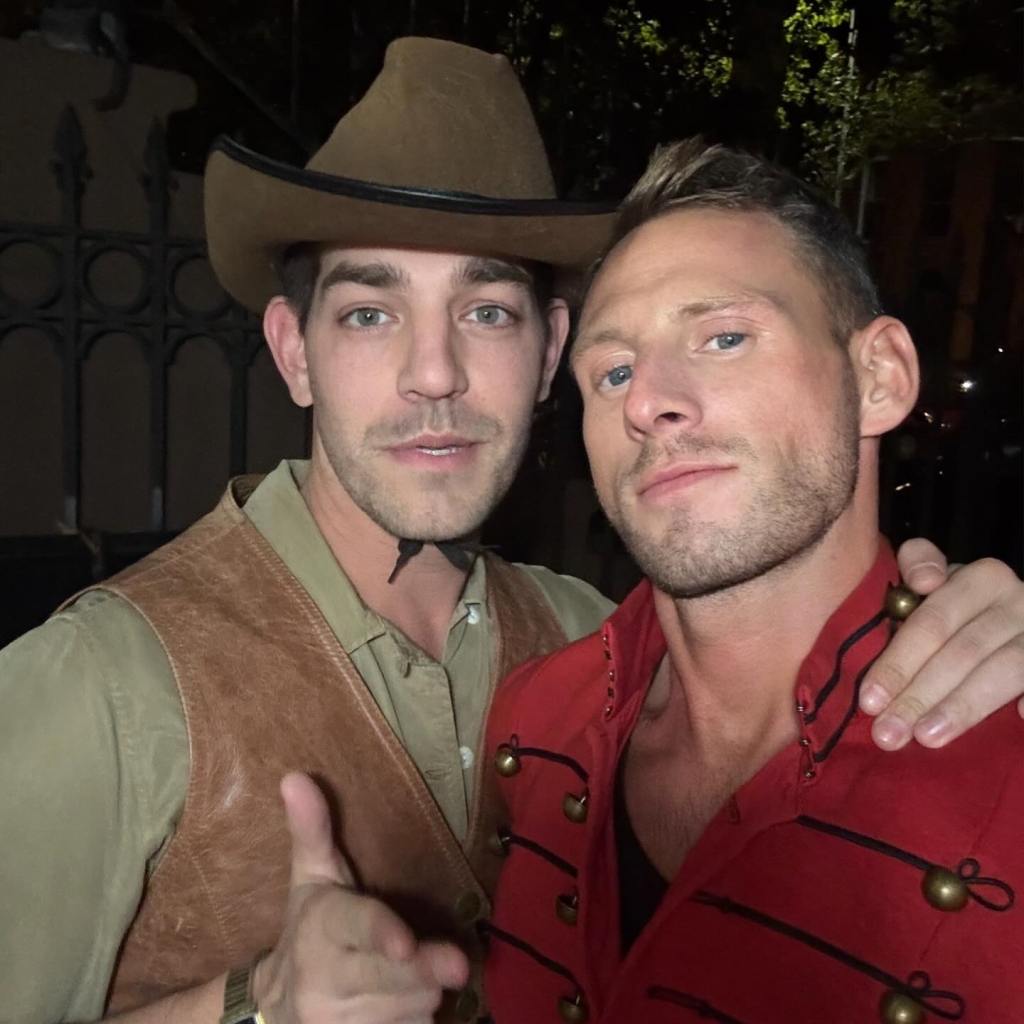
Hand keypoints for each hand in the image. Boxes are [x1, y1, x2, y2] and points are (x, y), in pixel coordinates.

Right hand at [253, 773, 468, 1023]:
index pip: (353, 928)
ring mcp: (338, 1022)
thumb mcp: (309, 879)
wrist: (276, 1007)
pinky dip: (416, 1022)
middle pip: (386, 976)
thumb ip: (312, 830)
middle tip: (458, 964)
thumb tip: (295, 775)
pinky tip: (414, 1007)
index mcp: (320, 928)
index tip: (405, 943)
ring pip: (403, 1010)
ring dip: (424, 995)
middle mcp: (324, 980)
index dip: (380, 934)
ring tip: (425, 976)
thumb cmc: (308, 929)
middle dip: (423, 971)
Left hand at [860, 539, 1023, 750]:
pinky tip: (1019, 716)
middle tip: (887, 733)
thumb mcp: (934, 587)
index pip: (932, 621)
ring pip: (1002, 669)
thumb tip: (924, 580)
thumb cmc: (956, 607)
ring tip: (925, 737)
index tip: (869, 699)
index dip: (898, 661)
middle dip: (918, 695)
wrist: (1009, 615)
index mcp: (980, 578)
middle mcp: (1016, 599)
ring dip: (961, 708)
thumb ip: (917, 567)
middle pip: (960, 651)